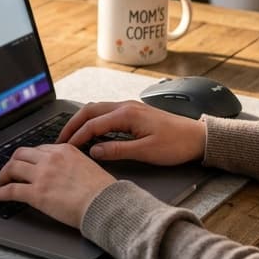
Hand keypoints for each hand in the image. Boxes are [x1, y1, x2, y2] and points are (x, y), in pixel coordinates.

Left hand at [0, 143, 114, 228]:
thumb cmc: (102, 191)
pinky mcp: (37, 193)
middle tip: (9, 171)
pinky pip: (11, 190)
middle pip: (20, 154)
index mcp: (63, 150)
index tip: (25, 163)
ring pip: (12, 168)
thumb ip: (71, 163)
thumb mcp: (87, 165)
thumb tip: (63, 172)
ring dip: (3, 176)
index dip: (28, 157)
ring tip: (0, 183)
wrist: (106, 204)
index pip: (38, 149)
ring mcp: (42, 175)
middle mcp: (50, 158)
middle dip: (11, 162)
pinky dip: (0, 193)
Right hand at [59, 100, 206, 165]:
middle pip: (90, 110)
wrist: (198, 137)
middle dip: (72, 124)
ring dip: (82, 121)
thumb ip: (118, 150)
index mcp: (127, 114)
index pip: (93, 124)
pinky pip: (106, 113)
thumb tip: (94, 151)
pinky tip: (91, 132)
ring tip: (71, 135)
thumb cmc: (176, 144)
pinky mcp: (133, 113)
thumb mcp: (146, 152)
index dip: (77, 136)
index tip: (66, 147)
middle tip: (60, 139)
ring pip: (97, 109)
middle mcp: (125, 106)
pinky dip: (93, 121)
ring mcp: (129, 108)